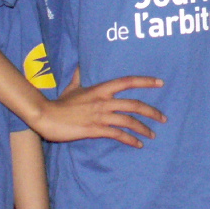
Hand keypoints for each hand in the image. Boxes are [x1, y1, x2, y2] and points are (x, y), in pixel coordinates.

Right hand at [37, 67, 164, 147]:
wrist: (46, 116)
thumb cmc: (59, 103)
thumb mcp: (72, 86)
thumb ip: (79, 76)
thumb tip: (79, 64)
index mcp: (100, 89)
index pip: (127, 81)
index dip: (145, 81)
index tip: (160, 83)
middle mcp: (103, 101)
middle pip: (134, 104)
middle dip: (152, 112)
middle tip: (163, 118)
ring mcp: (100, 116)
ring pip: (129, 121)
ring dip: (143, 128)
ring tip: (153, 134)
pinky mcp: (95, 129)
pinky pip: (118, 134)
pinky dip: (130, 139)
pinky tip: (138, 144)